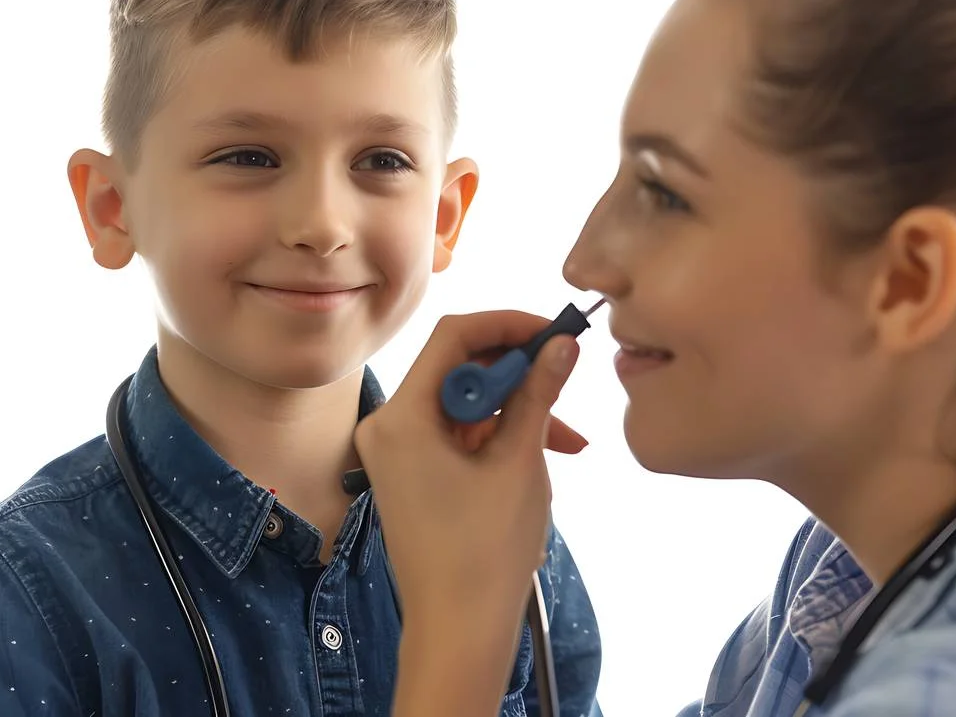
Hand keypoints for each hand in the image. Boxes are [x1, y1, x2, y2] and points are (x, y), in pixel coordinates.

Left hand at [354, 311, 582, 695]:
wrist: (458, 629)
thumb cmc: (483, 553)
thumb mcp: (520, 462)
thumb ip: (538, 394)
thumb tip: (561, 345)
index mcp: (401, 418)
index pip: (453, 337)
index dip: (507, 324)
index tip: (552, 331)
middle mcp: (388, 427)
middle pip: (457, 367)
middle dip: (517, 371)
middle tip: (565, 375)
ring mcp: (397, 452)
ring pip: (464, 403)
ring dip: (516, 409)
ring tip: (567, 437)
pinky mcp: (412, 473)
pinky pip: (458, 433)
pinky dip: (498, 436)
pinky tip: (544, 452)